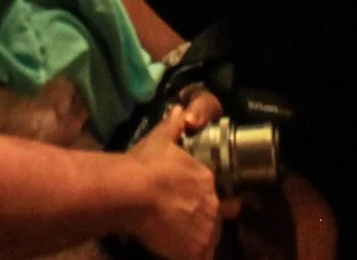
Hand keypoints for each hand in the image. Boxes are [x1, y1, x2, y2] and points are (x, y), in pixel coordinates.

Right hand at [124, 105, 222, 259]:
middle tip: (187, 222)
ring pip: (210, 239)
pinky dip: (191, 256)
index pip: (223, 194)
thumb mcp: (159, 139)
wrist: (133, 192)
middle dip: (207, 220)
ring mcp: (205, 230)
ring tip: (181, 239)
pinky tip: (178, 252)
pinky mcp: (194, 251)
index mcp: (208, 179)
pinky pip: (200, 258)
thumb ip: (173, 125)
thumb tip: (180, 111)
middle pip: (218, 218)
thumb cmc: (146, 165)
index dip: (213, 200)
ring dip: (200, 239)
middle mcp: (212, 205)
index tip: (199, 202)